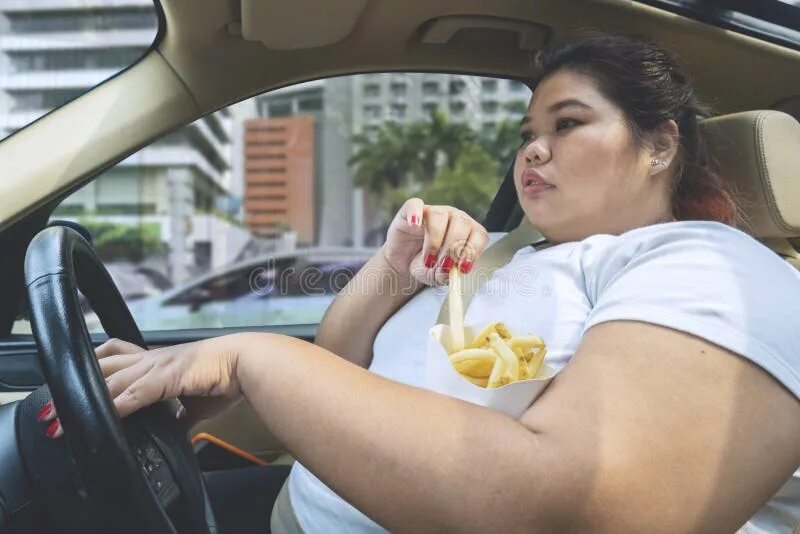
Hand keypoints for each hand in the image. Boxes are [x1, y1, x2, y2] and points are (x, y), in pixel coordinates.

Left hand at [37, 336, 244, 437]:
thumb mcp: (198, 402)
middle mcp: (152, 359)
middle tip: (51, 407)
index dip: (92, 371)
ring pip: (110, 379)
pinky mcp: (165, 377)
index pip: (115, 359)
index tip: (73, 389)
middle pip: (101, 366)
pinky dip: (115, 406)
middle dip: (74, 386)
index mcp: (159, 362)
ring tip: (61, 418)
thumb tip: (178, 429)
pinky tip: (102, 417)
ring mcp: (156, 365)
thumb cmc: (227, 376)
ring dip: (84, 399)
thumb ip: (183, 415)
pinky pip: (133, 393)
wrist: (245, 363)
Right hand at [382, 198, 489, 285]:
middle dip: (453, 248)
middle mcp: (454, 218)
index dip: (473, 251)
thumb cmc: (427, 265)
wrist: (404, 262)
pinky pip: (415, 205)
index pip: (479, 235)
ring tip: (428, 259)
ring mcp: (434, 211)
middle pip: (462, 224)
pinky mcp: (411, 210)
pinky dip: (415, 213)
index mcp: (468, 233)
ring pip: (439, 216)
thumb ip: (446, 275)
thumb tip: (448, 273)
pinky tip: (414, 225)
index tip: (462, 268)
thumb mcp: (437, 275)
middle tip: (443, 265)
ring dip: (434, 240)